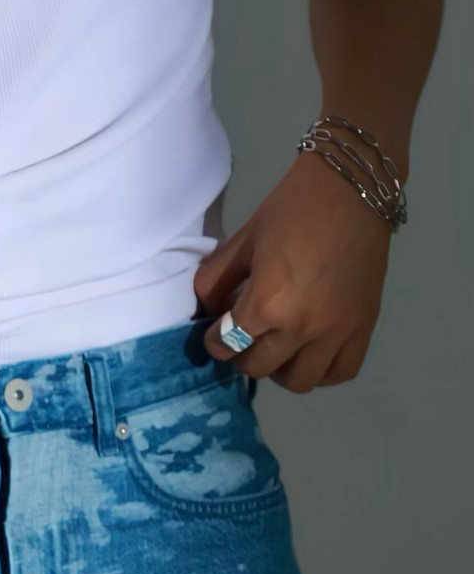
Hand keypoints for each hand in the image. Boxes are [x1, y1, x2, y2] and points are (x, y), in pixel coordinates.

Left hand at [192, 148, 393, 389]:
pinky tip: (309, 352)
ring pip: (300, 381)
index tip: (215, 335)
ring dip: (280, 369)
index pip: (229, 344)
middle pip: (259, 367)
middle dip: (242, 355)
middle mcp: (303, 327)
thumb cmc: (291, 209)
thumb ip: (216, 280)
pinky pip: (340, 372)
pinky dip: (321, 371)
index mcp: (268, 303)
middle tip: (242, 337)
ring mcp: (338, 332)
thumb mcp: (243, 241)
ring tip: (276, 347)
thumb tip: (208, 311)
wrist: (351, 192)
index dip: (214, 342)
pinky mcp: (364, 328)